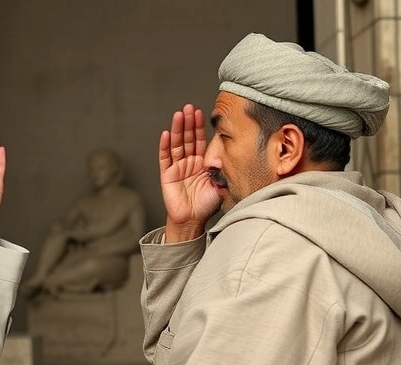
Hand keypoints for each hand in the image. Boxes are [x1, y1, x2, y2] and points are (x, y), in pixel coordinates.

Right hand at [159, 104, 220, 241]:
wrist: (193, 221)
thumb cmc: (207, 205)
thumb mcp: (222, 184)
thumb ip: (225, 170)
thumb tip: (236, 157)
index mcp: (202, 163)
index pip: (200, 140)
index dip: (199, 127)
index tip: (201, 112)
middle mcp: (189, 162)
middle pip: (187, 138)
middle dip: (188, 123)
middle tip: (189, 107)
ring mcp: (177, 168)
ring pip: (176, 144)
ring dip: (177, 129)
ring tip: (178, 115)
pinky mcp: (167, 175)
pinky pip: (165, 158)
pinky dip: (165, 146)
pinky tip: (165, 134)